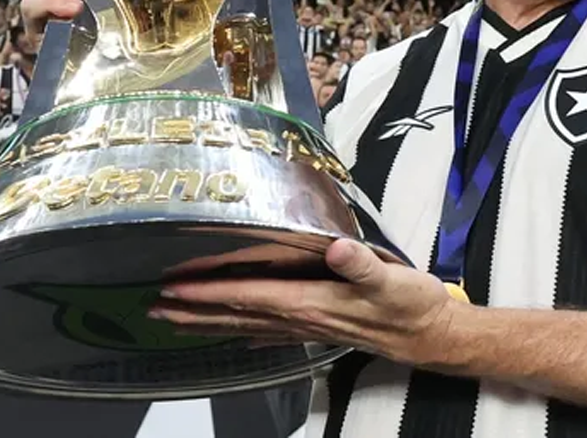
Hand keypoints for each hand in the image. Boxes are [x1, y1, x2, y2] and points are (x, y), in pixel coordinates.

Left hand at [151, 239, 460, 367]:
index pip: (250, 296)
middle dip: (194, 311)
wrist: (431, 337)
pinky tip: (233, 336)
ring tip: (175, 321)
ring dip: (208, 323)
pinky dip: (244, 333)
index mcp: (313, 303)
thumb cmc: (412, 305)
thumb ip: (362, 265)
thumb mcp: (393, 279)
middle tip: (155, 306)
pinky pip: (269, 333)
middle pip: (238, 315)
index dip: (211, 292)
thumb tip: (335, 248)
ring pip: (247, 326)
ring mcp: (309, 328)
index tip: (176, 288)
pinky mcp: (320, 329)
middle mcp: (303, 318)